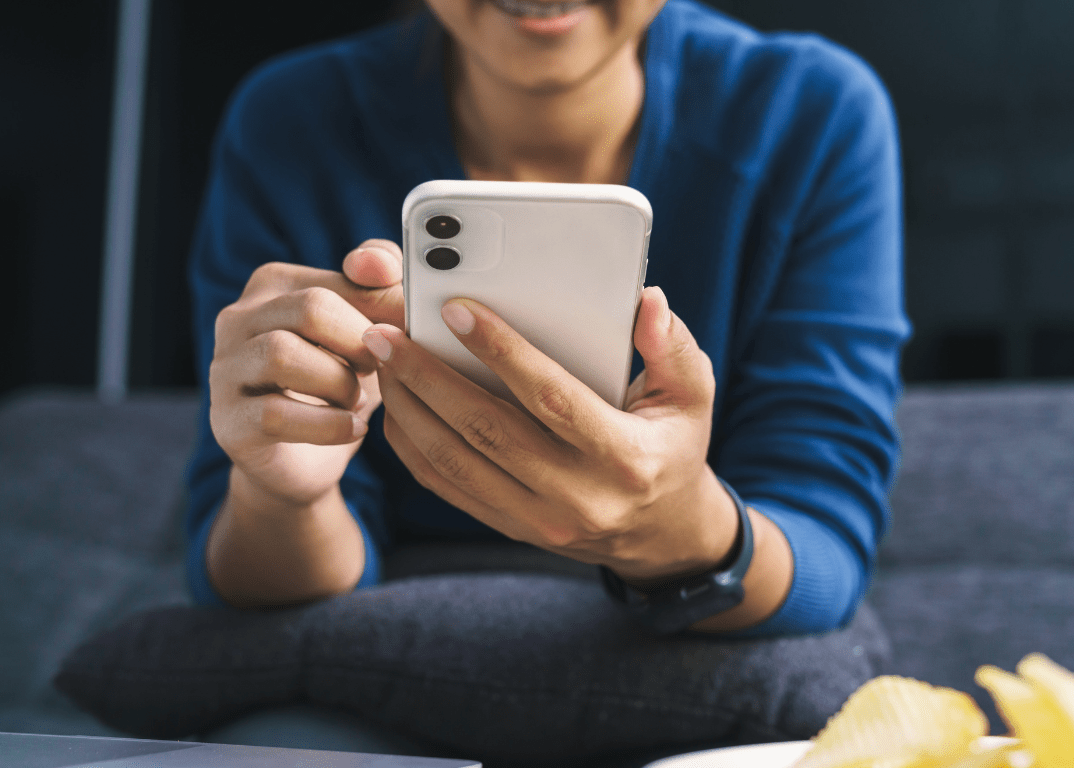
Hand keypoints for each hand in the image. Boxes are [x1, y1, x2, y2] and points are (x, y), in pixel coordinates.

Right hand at [208, 241, 402, 508]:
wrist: (302, 461)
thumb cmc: (338, 383)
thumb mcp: (367, 333)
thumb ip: (381, 288)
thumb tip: (380, 264)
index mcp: (275, 284)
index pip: (342, 277)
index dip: (388, 306)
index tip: (411, 330)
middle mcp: (238, 319)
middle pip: (311, 307)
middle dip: (360, 342)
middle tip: (378, 367)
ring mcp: (224, 370)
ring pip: (282, 354)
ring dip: (339, 382)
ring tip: (357, 399)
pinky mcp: (227, 421)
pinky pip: (274, 414)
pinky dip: (328, 424)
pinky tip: (352, 428)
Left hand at [363, 287, 739, 583]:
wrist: (662, 535)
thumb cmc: (673, 446)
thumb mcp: (691, 396)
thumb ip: (670, 346)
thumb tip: (646, 300)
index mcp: (624, 457)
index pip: (550, 398)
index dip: (501, 352)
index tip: (456, 309)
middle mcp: (577, 496)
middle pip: (486, 430)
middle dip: (428, 377)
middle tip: (387, 333)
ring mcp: (539, 520)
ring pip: (455, 462)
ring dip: (410, 409)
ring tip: (382, 362)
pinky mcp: (511, 527)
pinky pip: (448, 488)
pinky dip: (413, 447)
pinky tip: (396, 405)